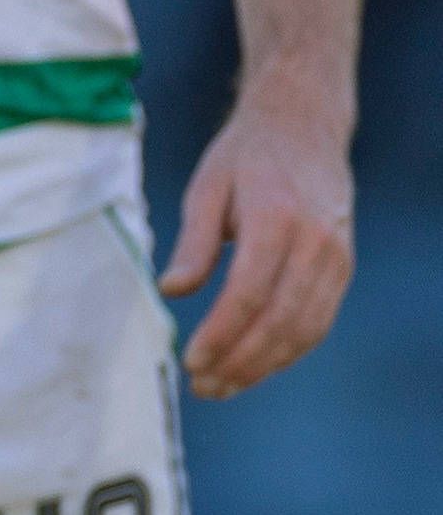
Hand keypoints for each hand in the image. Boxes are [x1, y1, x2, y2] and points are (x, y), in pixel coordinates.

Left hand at [159, 91, 354, 395]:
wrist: (303, 127)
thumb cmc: (245, 157)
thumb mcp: (207, 187)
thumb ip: (194, 242)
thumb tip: (172, 292)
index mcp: (277, 219)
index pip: (250, 293)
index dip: (221, 333)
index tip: (192, 360)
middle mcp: (316, 243)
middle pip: (281, 320)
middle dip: (241, 361)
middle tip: (204, 387)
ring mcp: (337, 258)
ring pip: (305, 328)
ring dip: (265, 365)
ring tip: (224, 385)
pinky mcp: (343, 268)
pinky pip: (319, 319)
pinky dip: (289, 349)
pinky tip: (256, 363)